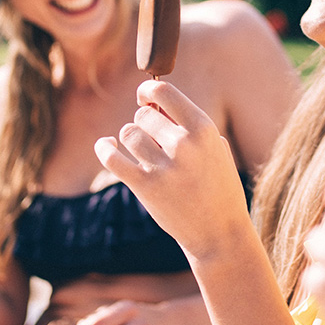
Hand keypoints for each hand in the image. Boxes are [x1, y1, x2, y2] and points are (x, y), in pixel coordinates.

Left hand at [94, 80, 249, 257]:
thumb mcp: (216, 150)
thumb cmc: (219, 188)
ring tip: (141, 151)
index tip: (144, 98)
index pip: (164, 92)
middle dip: (144, 123)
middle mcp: (184, 144)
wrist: (219, 233)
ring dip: (130, 139)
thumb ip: (190, 126)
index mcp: (204, 129)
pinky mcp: (145, 187)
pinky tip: (107, 146)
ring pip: (128, 133)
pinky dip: (104, 148)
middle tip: (152, 138)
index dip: (148, 91)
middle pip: (143, 115)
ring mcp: (163, 166)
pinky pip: (112, 157)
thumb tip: (156, 106)